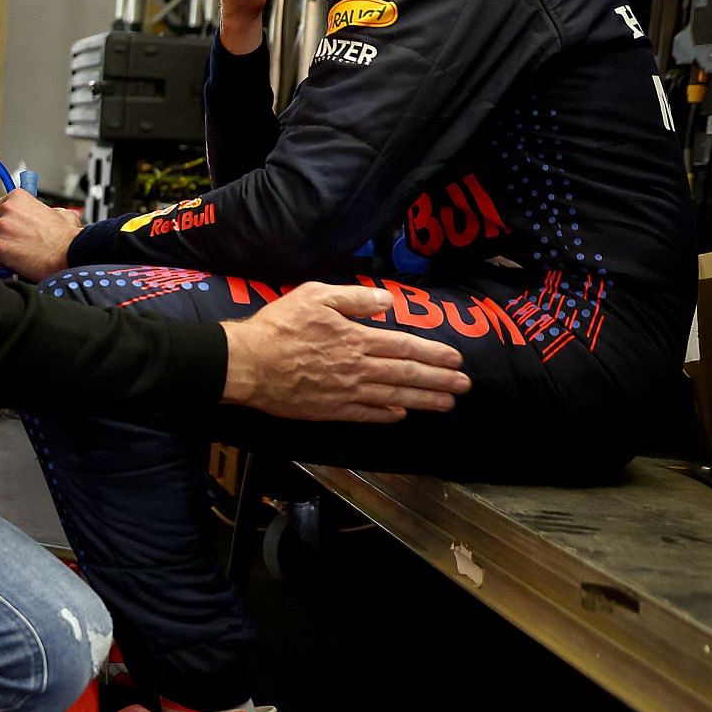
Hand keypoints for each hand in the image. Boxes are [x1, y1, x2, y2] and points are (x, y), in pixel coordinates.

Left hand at [0, 189, 82, 281]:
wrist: (70, 253)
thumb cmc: (66, 238)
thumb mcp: (57, 213)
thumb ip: (40, 211)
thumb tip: (39, 216)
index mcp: (17, 197)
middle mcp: (6, 208)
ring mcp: (1, 226)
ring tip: (13, 261)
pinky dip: (2, 265)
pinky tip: (16, 266)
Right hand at [220, 283, 469, 422]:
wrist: (247, 364)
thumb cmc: (278, 325)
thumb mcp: (315, 295)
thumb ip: (354, 298)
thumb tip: (387, 302)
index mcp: (356, 338)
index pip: (404, 347)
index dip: (434, 353)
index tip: (456, 359)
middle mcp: (357, 368)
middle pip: (406, 375)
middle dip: (439, 381)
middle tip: (464, 386)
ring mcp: (345, 392)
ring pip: (393, 397)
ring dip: (423, 400)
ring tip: (447, 404)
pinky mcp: (330, 410)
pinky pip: (366, 414)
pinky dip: (387, 415)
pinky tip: (401, 415)